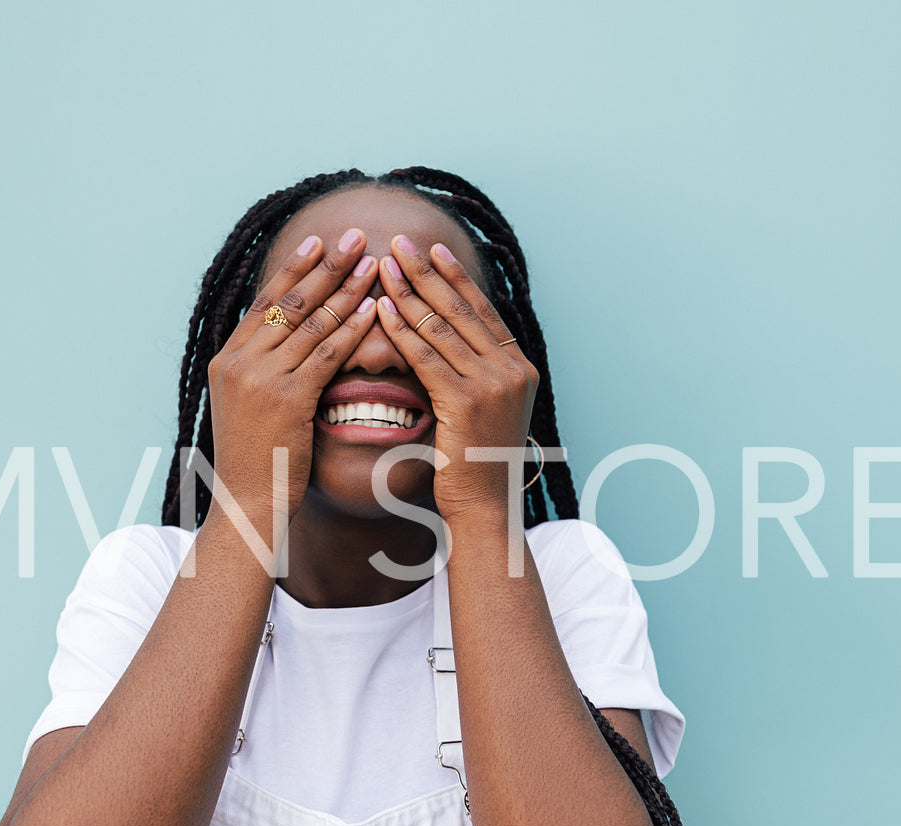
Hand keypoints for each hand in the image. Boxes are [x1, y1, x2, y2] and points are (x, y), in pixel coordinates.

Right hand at [207, 229, 380, 524]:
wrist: (246, 505)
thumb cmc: (256, 462)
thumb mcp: (249, 407)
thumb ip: (264, 372)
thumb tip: (289, 344)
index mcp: (227, 359)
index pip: (264, 301)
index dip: (294, 269)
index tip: (318, 242)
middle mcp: (238, 361)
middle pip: (287, 301)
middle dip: (324, 266)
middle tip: (352, 235)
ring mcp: (260, 378)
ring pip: (310, 321)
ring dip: (345, 289)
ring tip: (372, 262)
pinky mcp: (286, 398)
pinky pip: (325, 354)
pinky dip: (352, 328)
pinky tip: (374, 308)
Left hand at [373, 235, 538, 522]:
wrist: (485, 506)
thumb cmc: (477, 464)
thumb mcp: (486, 410)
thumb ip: (477, 375)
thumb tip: (454, 344)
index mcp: (520, 367)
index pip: (482, 311)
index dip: (455, 278)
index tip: (432, 250)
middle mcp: (512, 369)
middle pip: (463, 309)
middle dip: (429, 273)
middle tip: (401, 243)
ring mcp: (493, 384)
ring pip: (443, 327)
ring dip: (410, 292)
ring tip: (383, 266)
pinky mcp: (467, 401)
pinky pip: (427, 356)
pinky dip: (401, 329)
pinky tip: (380, 309)